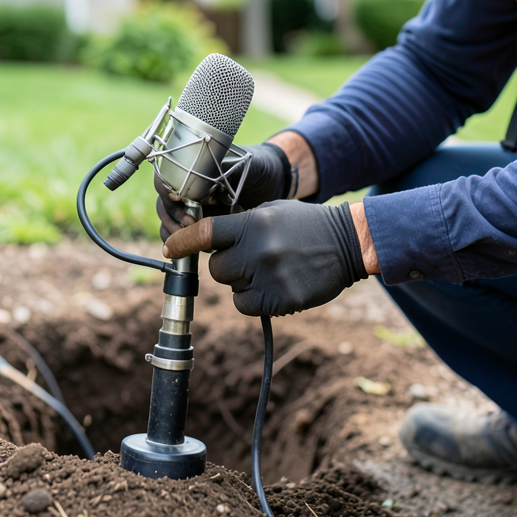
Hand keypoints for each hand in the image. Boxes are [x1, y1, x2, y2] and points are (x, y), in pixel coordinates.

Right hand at [155, 142, 289, 241]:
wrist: (275, 183)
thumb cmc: (260, 168)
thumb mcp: (246, 167)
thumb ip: (228, 172)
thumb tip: (208, 179)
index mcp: (194, 167)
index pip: (167, 178)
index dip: (169, 193)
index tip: (182, 204)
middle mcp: (189, 186)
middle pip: (164, 201)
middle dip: (171, 216)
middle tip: (188, 226)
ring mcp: (193, 206)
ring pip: (169, 220)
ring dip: (173, 232)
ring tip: (189, 240)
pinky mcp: (202, 225)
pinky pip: (183, 235)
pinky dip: (183, 243)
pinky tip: (193, 248)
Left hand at [162, 200, 367, 316]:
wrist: (347, 243)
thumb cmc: (304, 224)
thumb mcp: (270, 211)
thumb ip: (239, 224)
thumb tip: (201, 237)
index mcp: (254, 224)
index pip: (206, 233)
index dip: (183, 241)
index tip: (170, 248)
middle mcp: (258, 251)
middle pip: (216, 268)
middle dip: (226, 264)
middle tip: (248, 258)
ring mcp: (270, 277)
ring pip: (231, 288)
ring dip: (242, 282)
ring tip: (269, 269)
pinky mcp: (281, 299)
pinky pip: (246, 306)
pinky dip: (253, 299)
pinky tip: (272, 285)